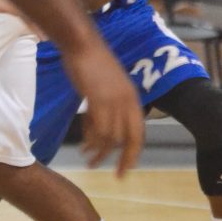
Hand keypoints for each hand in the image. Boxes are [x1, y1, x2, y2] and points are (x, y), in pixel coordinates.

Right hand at [62, 40, 143, 176]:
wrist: (82, 44)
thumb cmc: (92, 64)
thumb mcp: (107, 88)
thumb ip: (107, 108)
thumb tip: (100, 133)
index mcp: (132, 98)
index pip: (139, 132)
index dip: (134, 153)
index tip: (127, 169)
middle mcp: (127, 101)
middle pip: (131, 139)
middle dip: (124, 160)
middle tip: (117, 176)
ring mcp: (114, 101)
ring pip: (112, 138)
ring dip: (100, 152)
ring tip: (89, 160)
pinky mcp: (98, 100)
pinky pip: (99, 129)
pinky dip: (92, 142)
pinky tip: (84, 147)